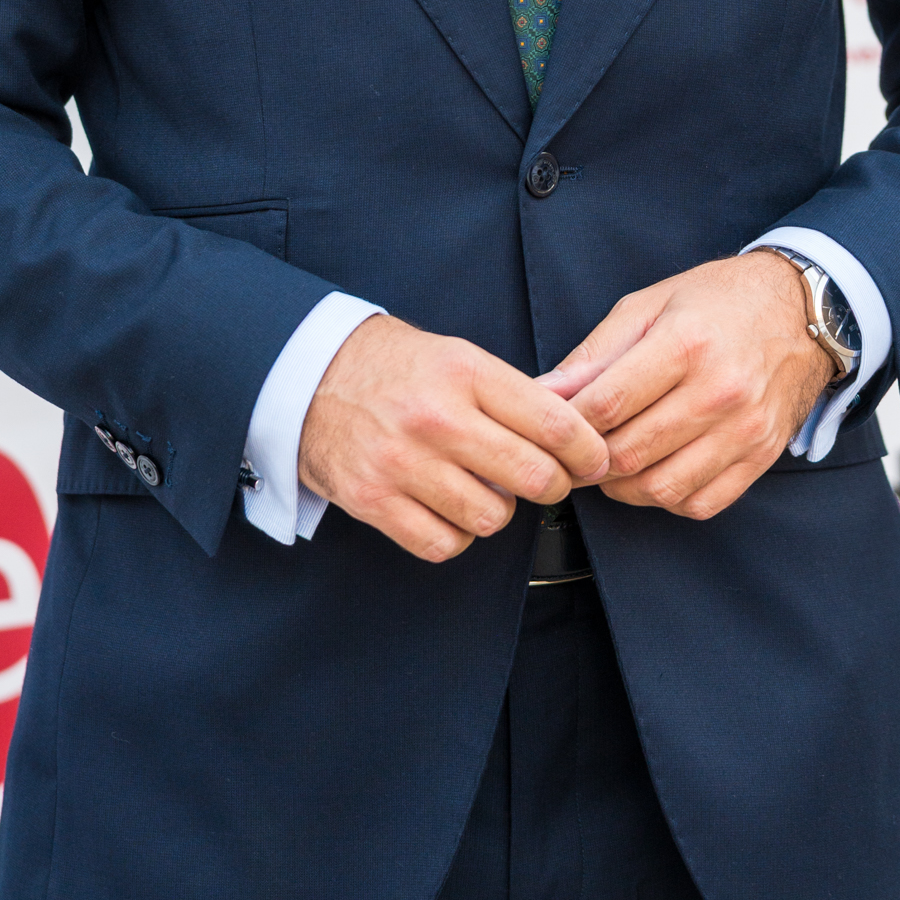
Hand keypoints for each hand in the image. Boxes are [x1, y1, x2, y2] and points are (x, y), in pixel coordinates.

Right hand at [299, 314, 610, 562]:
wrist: (306, 374)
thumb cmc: (392, 365)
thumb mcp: (454, 354)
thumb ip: (510, 392)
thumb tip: (574, 432)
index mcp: (463, 371)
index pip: (553, 421)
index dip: (587, 449)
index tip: (594, 459)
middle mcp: (435, 417)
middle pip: (532, 476)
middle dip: (554, 485)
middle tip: (550, 481)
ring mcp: (401, 463)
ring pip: (492, 518)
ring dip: (499, 510)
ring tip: (485, 488)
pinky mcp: (373, 501)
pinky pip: (444, 544)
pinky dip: (457, 535)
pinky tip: (450, 509)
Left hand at [539, 253, 834, 521]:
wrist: (801, 310)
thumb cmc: (718, 301)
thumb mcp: (649, 305)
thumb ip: (595, 352)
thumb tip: (547, 391)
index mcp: (686, 343)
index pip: (609, 404)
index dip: (568, 424)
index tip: (552, 426)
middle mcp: (720, 390)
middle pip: (631, 452)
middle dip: (589, 460)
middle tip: (574, 452)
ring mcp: (745, 429)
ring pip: (662, 487)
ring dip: (622, 486)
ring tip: (611, 463)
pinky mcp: (761, 456)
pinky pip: (701, 503)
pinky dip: (666, 498)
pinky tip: (655, 472)